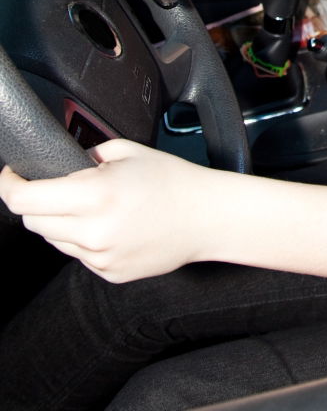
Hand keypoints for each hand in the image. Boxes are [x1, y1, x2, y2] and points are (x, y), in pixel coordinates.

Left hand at [0, 140, 220, 282]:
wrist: (208, 216)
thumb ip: (89, 156)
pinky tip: (114, 225)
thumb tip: (63, 165)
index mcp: (96, 195)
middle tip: (59, 188)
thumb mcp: (130, 152)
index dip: (10, 186)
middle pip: (33, 222)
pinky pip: (79, 255)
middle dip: (37, 202)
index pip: (26, 200)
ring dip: (61, 222)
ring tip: (96, 208)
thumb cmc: (175, 181)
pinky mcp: (109, 272)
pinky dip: (85, 239)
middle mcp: (94, 231)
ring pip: (54, 240)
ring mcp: (100, 257)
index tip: (11, 177)